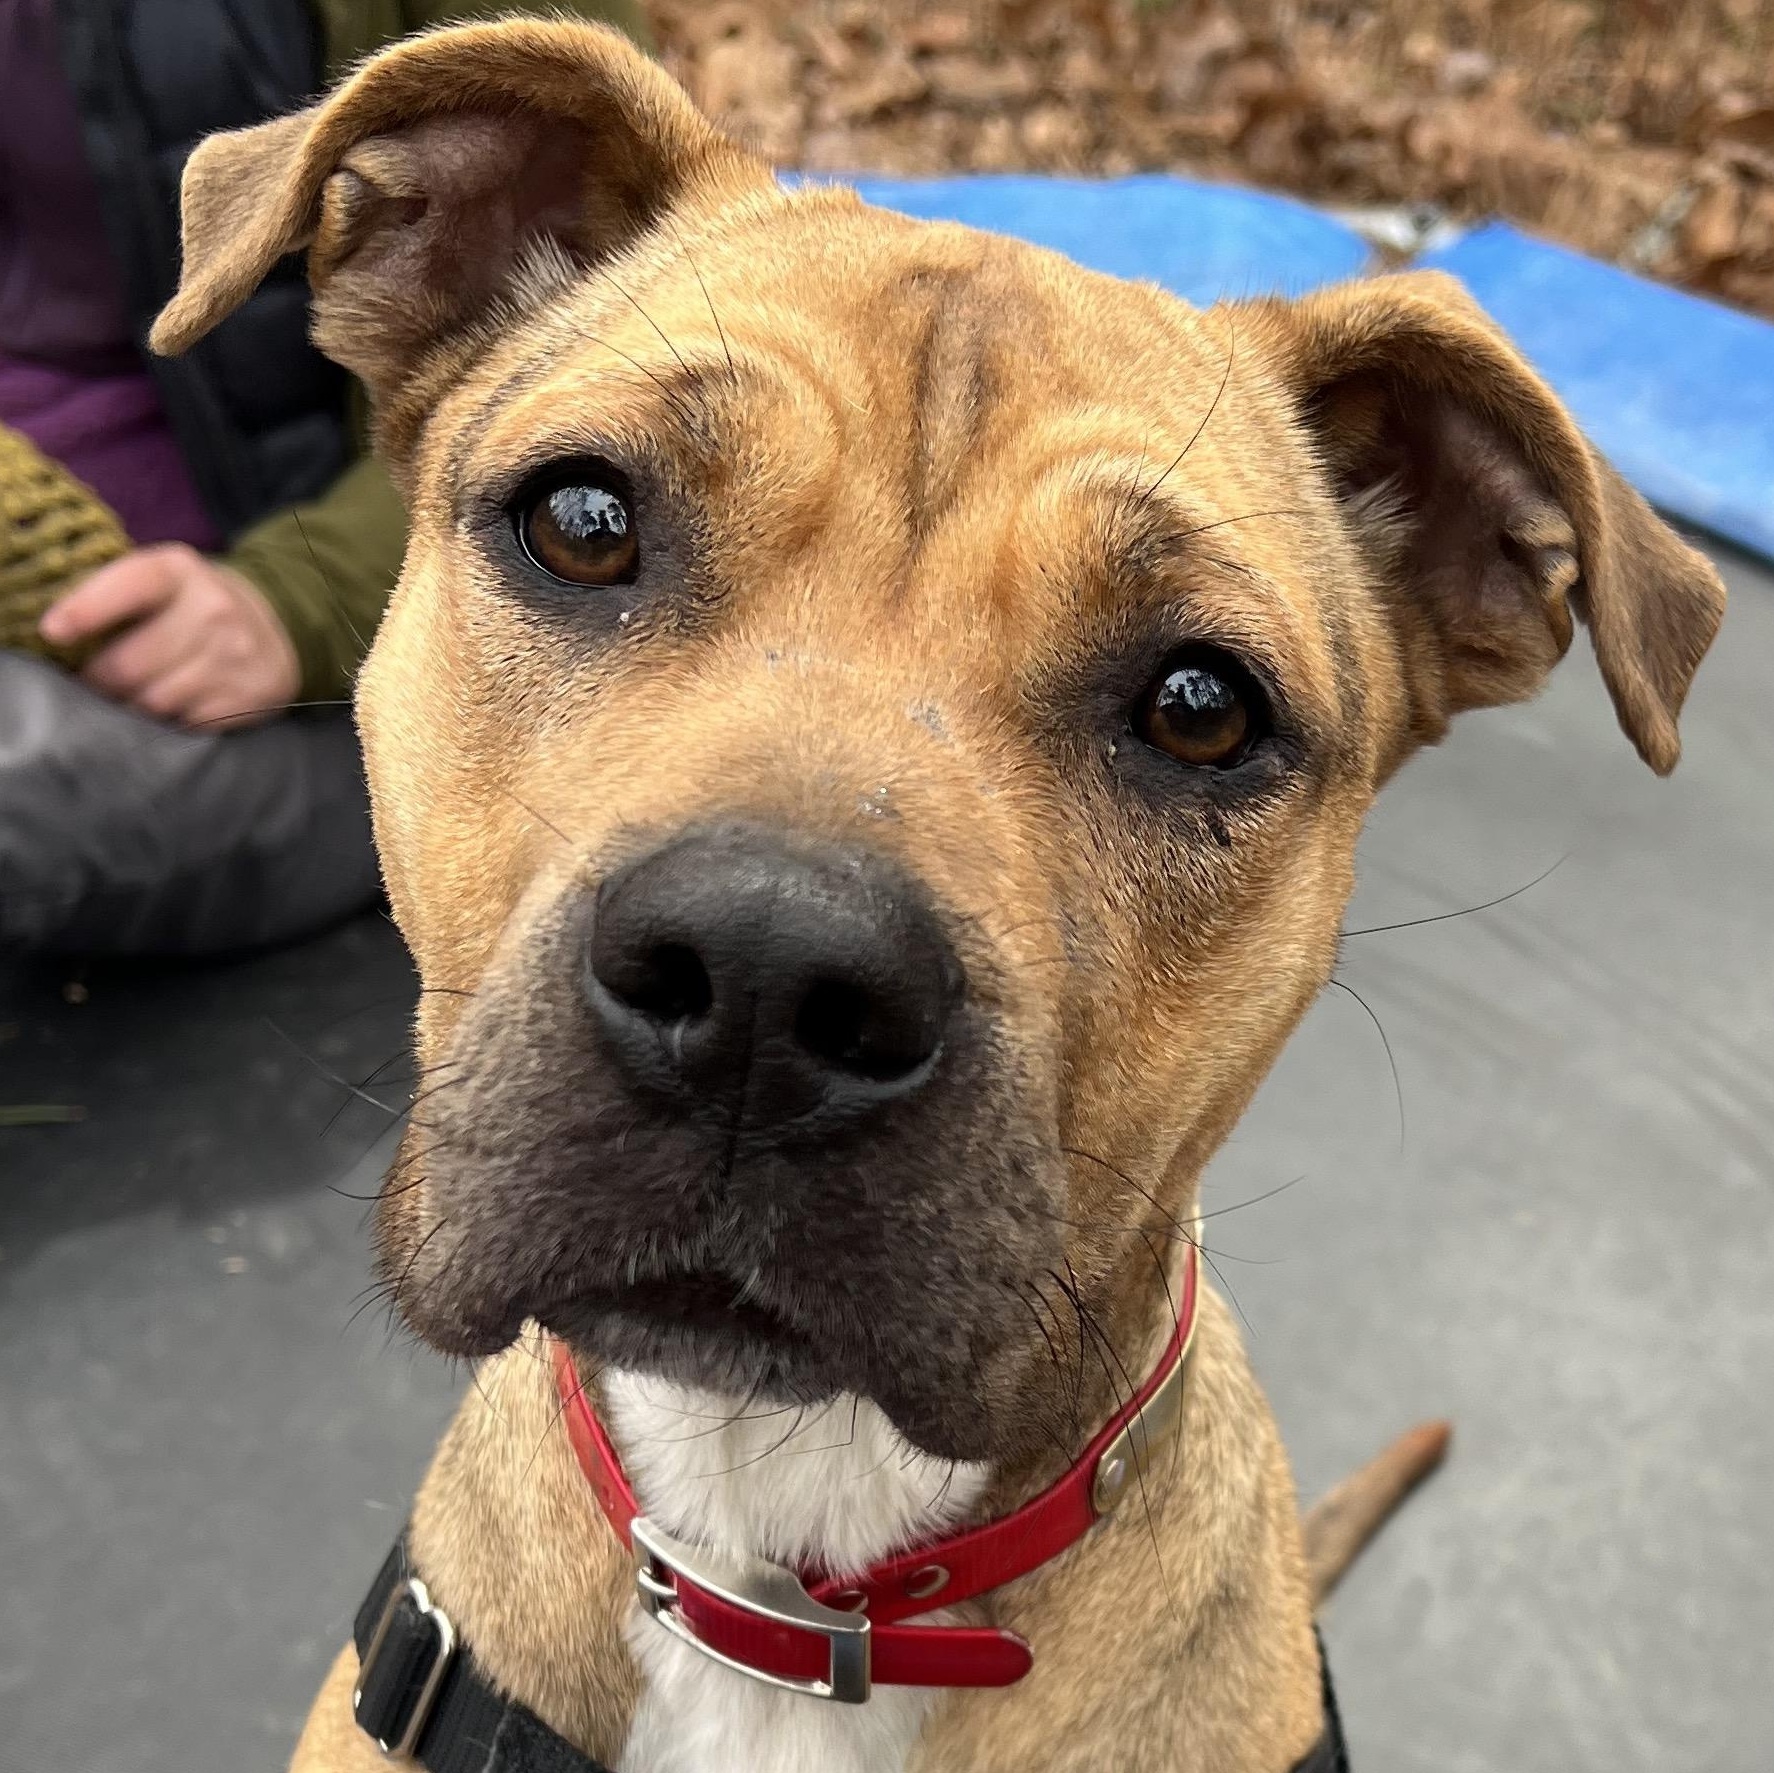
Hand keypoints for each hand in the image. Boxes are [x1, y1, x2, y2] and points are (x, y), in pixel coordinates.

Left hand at [40, 543, 300, 729]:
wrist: (280, 628)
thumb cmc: (195, 604)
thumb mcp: (163, 579)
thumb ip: (116, 595)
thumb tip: (57, 636)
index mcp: (179, 571)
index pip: (129, 586)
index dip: (86, 610)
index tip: (52, 632)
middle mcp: (212, 610)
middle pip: (130, 664)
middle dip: (99, 682)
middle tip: (90, 684)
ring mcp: (233, 657)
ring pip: (154, 701)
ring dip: (131, 705)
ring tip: (129, 697)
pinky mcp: (246, 697)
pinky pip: (185, 723)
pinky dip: (169, 721)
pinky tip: (171, 707)